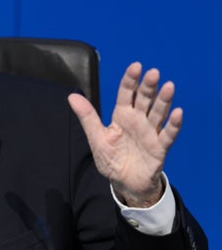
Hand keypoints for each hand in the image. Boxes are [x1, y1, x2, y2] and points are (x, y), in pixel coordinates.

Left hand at [68, 62, 181, 207]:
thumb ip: (87, 117)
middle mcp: (138, 120)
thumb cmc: (111, 158)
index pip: (126, 94)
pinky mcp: (159, 147)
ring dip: (164, 101)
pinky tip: (177, 113)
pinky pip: (168, 135)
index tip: (136, 66)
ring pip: (158, 113)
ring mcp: (150, 133)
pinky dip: (173, 125)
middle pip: (144, 100)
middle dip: (148, 87)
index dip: (130, 80)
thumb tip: (71, 96)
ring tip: (169, 87)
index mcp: (121, 116)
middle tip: (153, 73)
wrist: (123, 183)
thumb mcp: (96, 138)